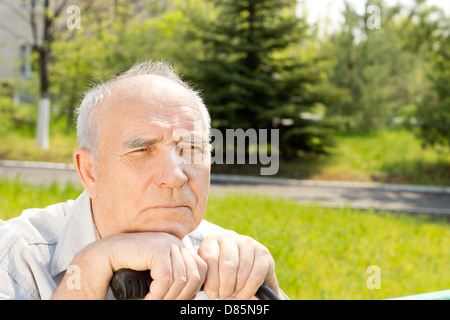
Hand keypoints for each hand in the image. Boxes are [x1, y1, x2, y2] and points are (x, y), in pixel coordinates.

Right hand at [52, 232, 206, 299]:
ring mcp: (167, 244)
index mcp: (180, 248)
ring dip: (167, 297)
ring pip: (181, 280)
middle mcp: (176, 243)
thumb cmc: (131, 269)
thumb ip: (175, 280)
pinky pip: (166, 279)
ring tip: (153, 302)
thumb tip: (192, 297)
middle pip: (195, 276)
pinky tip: (147, 299)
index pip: (201, 270)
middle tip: (162, 303)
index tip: (174, 300)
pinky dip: (157, 295)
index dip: (191, 290)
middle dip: (179, 297)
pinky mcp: (156, 249)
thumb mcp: (159, 275)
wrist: (104, 258)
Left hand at [198, 232, 282, 299]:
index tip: (212, 294)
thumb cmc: (220, 270)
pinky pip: (256, 277)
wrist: (244, 264)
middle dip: (225, 287)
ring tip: (233, 295)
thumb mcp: (210, 271)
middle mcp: (230, 237)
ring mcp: (248, 243)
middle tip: (223, 296)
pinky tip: (243, 296)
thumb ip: (207, 277)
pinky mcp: (263, 252)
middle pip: (227, 266)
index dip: (211, 281)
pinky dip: (248, 291)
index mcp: (212, 240)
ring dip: (236, 290)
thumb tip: (211, 292)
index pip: (210, 259)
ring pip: (242, 273)